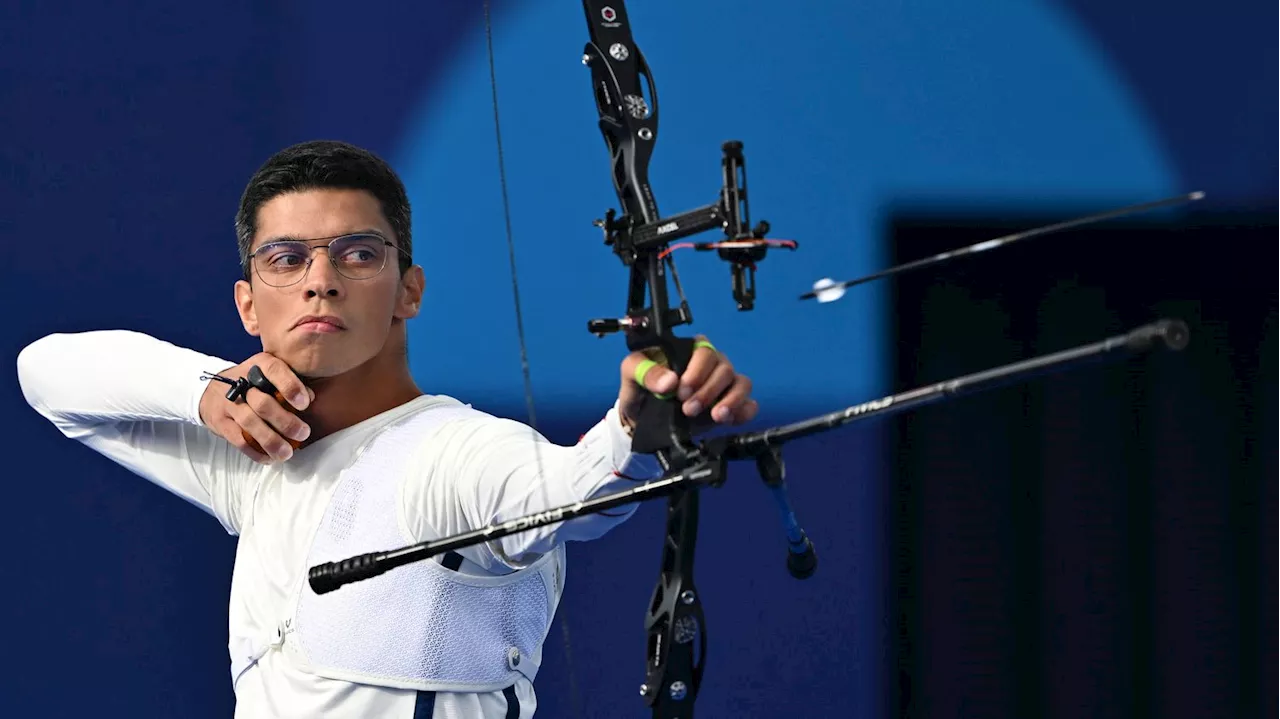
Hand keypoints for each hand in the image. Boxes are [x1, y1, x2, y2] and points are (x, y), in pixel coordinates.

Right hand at [198, 352, 312, 462]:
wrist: (212, 391)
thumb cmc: (251, 384)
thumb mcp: (268, 374)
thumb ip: (289, 382)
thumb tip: (310, 397)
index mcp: (258, 366)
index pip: (273, 370)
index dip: (290, 387)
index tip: (304, 403)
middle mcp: (241, 383)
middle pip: (262, 403)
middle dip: (285, 421)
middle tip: (303, 433)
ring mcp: (228, 403)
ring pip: (250, 423)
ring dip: (271, 441)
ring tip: (287, 452)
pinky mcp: (220, 422)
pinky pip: (239, 440)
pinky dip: (256, 452)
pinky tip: (270, 458)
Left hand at [618, 335, 758, 431]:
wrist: (642, 420)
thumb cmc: (639, 388)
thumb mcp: (632, 374)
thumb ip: (646, 372)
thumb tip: (669, 381)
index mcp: (689, 350)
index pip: (705, 351)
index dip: (697, 371)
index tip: (681, 391)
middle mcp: (711, 364)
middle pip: (725, 369)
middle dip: (708, 391)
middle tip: (688, 409)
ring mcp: (723, 385)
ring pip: (741, 383)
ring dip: (730, 400)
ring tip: (715, 416)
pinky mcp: (731, 405)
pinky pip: (749, 404)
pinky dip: (744, 411)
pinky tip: (730, 420)